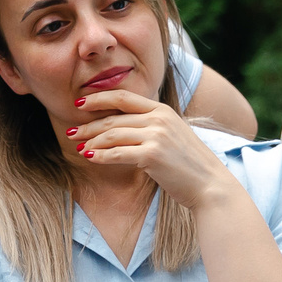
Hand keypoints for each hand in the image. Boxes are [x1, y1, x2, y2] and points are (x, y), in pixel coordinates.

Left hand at [64, 87, 242, 210]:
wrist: (210, 185)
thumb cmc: (189, 165)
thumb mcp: (172, 136)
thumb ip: (151, 126)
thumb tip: (121, 128)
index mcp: (162, 110)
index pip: (123, 97)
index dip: (98, 98)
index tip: (80, 103)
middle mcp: (158, 118)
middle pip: (113, 118)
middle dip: (88, 125)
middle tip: (71, 133)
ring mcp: (156, 135)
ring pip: (112, 134)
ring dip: (91, 141)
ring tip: (79, 147)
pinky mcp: (152, 155)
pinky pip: (118, 153)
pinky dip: (101, 155)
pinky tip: (90, 157)